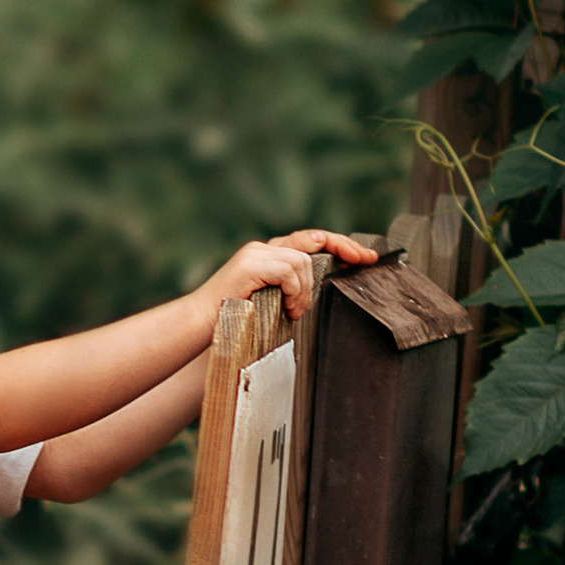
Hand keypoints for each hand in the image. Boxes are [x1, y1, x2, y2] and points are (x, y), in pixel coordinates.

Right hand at [207, 227, 379, 321]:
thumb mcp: (271, 302)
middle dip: (343, 249)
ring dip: (305, 290)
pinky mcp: (249, 265)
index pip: (310, 239)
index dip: (339, 243)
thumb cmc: (234, 319)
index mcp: (269, 255)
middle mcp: (262, 248)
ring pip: (302, 261)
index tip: (364, 256)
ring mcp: (255, 254)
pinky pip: (288, 271)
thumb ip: (291, 289)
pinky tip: (286, 308)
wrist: (199, 325)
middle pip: (313, 241)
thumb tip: (319, 291)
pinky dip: (294, 291)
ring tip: (294, 310)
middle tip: (363, 263)